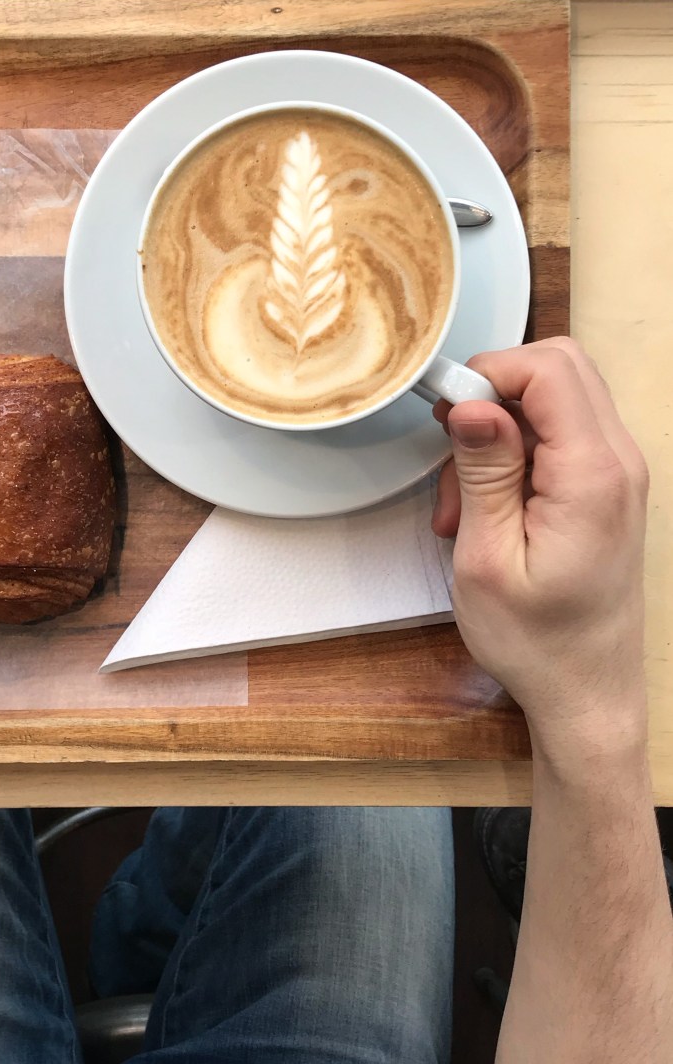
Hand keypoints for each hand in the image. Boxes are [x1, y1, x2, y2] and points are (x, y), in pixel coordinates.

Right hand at [431, 338, 648, 761]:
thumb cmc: (536, 642)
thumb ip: (484, 473)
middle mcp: (619, 463)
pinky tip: (487, 508)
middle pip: (559, 369)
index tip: (445, 418)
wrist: (586, 695)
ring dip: (500, 430)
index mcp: (592, 476)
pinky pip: (560, 436)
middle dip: (494, 393)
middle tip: (451, 448)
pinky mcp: (606, 489)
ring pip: (556, 399)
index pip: (548, 371)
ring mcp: (618, 474)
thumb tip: (474, 404)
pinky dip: (516, 453)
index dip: (488, 375)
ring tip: (464, 502)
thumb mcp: (487, 560)